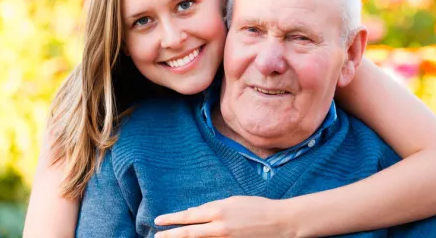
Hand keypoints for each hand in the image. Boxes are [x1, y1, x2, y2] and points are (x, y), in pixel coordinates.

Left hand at [154, 196, 293, 237]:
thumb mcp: (232, 201)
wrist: (280, 221)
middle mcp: (219, 226)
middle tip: (155, 237)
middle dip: (170, 235)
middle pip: (188, 232)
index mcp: (218, 210)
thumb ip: (213, 208)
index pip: (189, 216)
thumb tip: (195, 213)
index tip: (158, 221)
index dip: (172, 219)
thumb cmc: (257, 207)